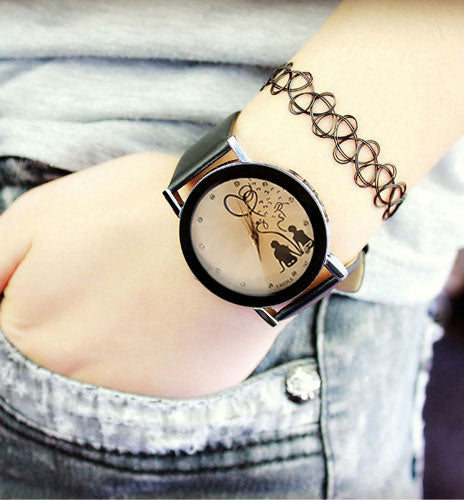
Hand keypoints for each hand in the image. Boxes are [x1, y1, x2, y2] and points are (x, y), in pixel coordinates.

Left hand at [0, 153, 282, 396]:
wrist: (241, 224)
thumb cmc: (144, 209)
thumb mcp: (44, 214)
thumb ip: (0, 264)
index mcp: (39, 334)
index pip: (26, 320)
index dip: (57, 279)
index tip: (92, 256)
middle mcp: (86, 378)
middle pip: (78, 343)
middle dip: (98, 301)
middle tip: (134, 263)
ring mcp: (147, 387)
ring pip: (128, 355)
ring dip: (142, 320)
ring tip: (171, 276)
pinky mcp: (197, 385)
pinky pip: (177, 364)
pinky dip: (183, 334)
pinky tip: (197, 299)